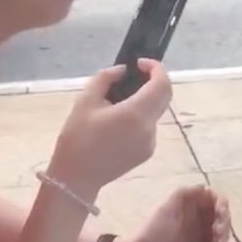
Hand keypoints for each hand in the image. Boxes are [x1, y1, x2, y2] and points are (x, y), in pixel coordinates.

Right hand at [50, 59, 172, 191]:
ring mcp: (151, 142)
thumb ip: (106, 79)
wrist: (76, 178)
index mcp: (135, 114)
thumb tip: (122, 71)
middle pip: (165, 96)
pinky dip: (140, 116)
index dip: (156, 68)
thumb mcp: (85, 102)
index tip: (139, 64)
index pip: (161, 84)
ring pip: (156, 111)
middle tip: (134, 76)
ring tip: (118, 101)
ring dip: (145, 99)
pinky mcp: (147, 152)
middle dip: (154, 81)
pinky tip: (118, 122)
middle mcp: (149, 128)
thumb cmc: (77, 138)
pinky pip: (150, 126)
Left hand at [111, 185, 231, 241]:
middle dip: (224, 222)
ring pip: (219, 229)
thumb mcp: (166, 210)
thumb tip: (204, 187)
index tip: (220, 215)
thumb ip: (183, 194)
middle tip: (218, 235)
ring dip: (223, 235)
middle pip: (219, 214)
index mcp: (186, 204)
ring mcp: (195, 234)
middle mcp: (193, 217)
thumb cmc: (151, 235)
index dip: (221, 204)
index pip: (213, 197)